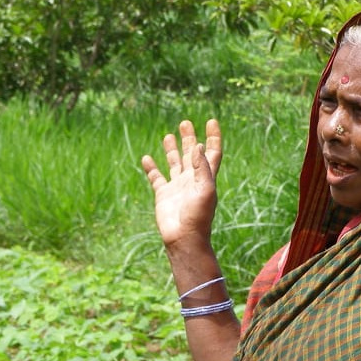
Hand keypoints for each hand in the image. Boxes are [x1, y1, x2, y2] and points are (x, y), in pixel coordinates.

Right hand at [141, 119, 222, 248]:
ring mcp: (177, 186)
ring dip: (172, 149)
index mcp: (205, 177)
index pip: (212, 152)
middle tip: (185, 123)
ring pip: (175, 163)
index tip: (211, 121)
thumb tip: (199, 146)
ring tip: (168, 135)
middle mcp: (192, 179)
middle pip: (192, 154)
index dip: (213, 137)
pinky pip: (156, 177)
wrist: (183, 238)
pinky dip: (151, 167)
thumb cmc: (198, 217)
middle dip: (189, 138)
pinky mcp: (163, 194)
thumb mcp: (205, 190)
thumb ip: (202, 168)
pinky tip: (147, 158)